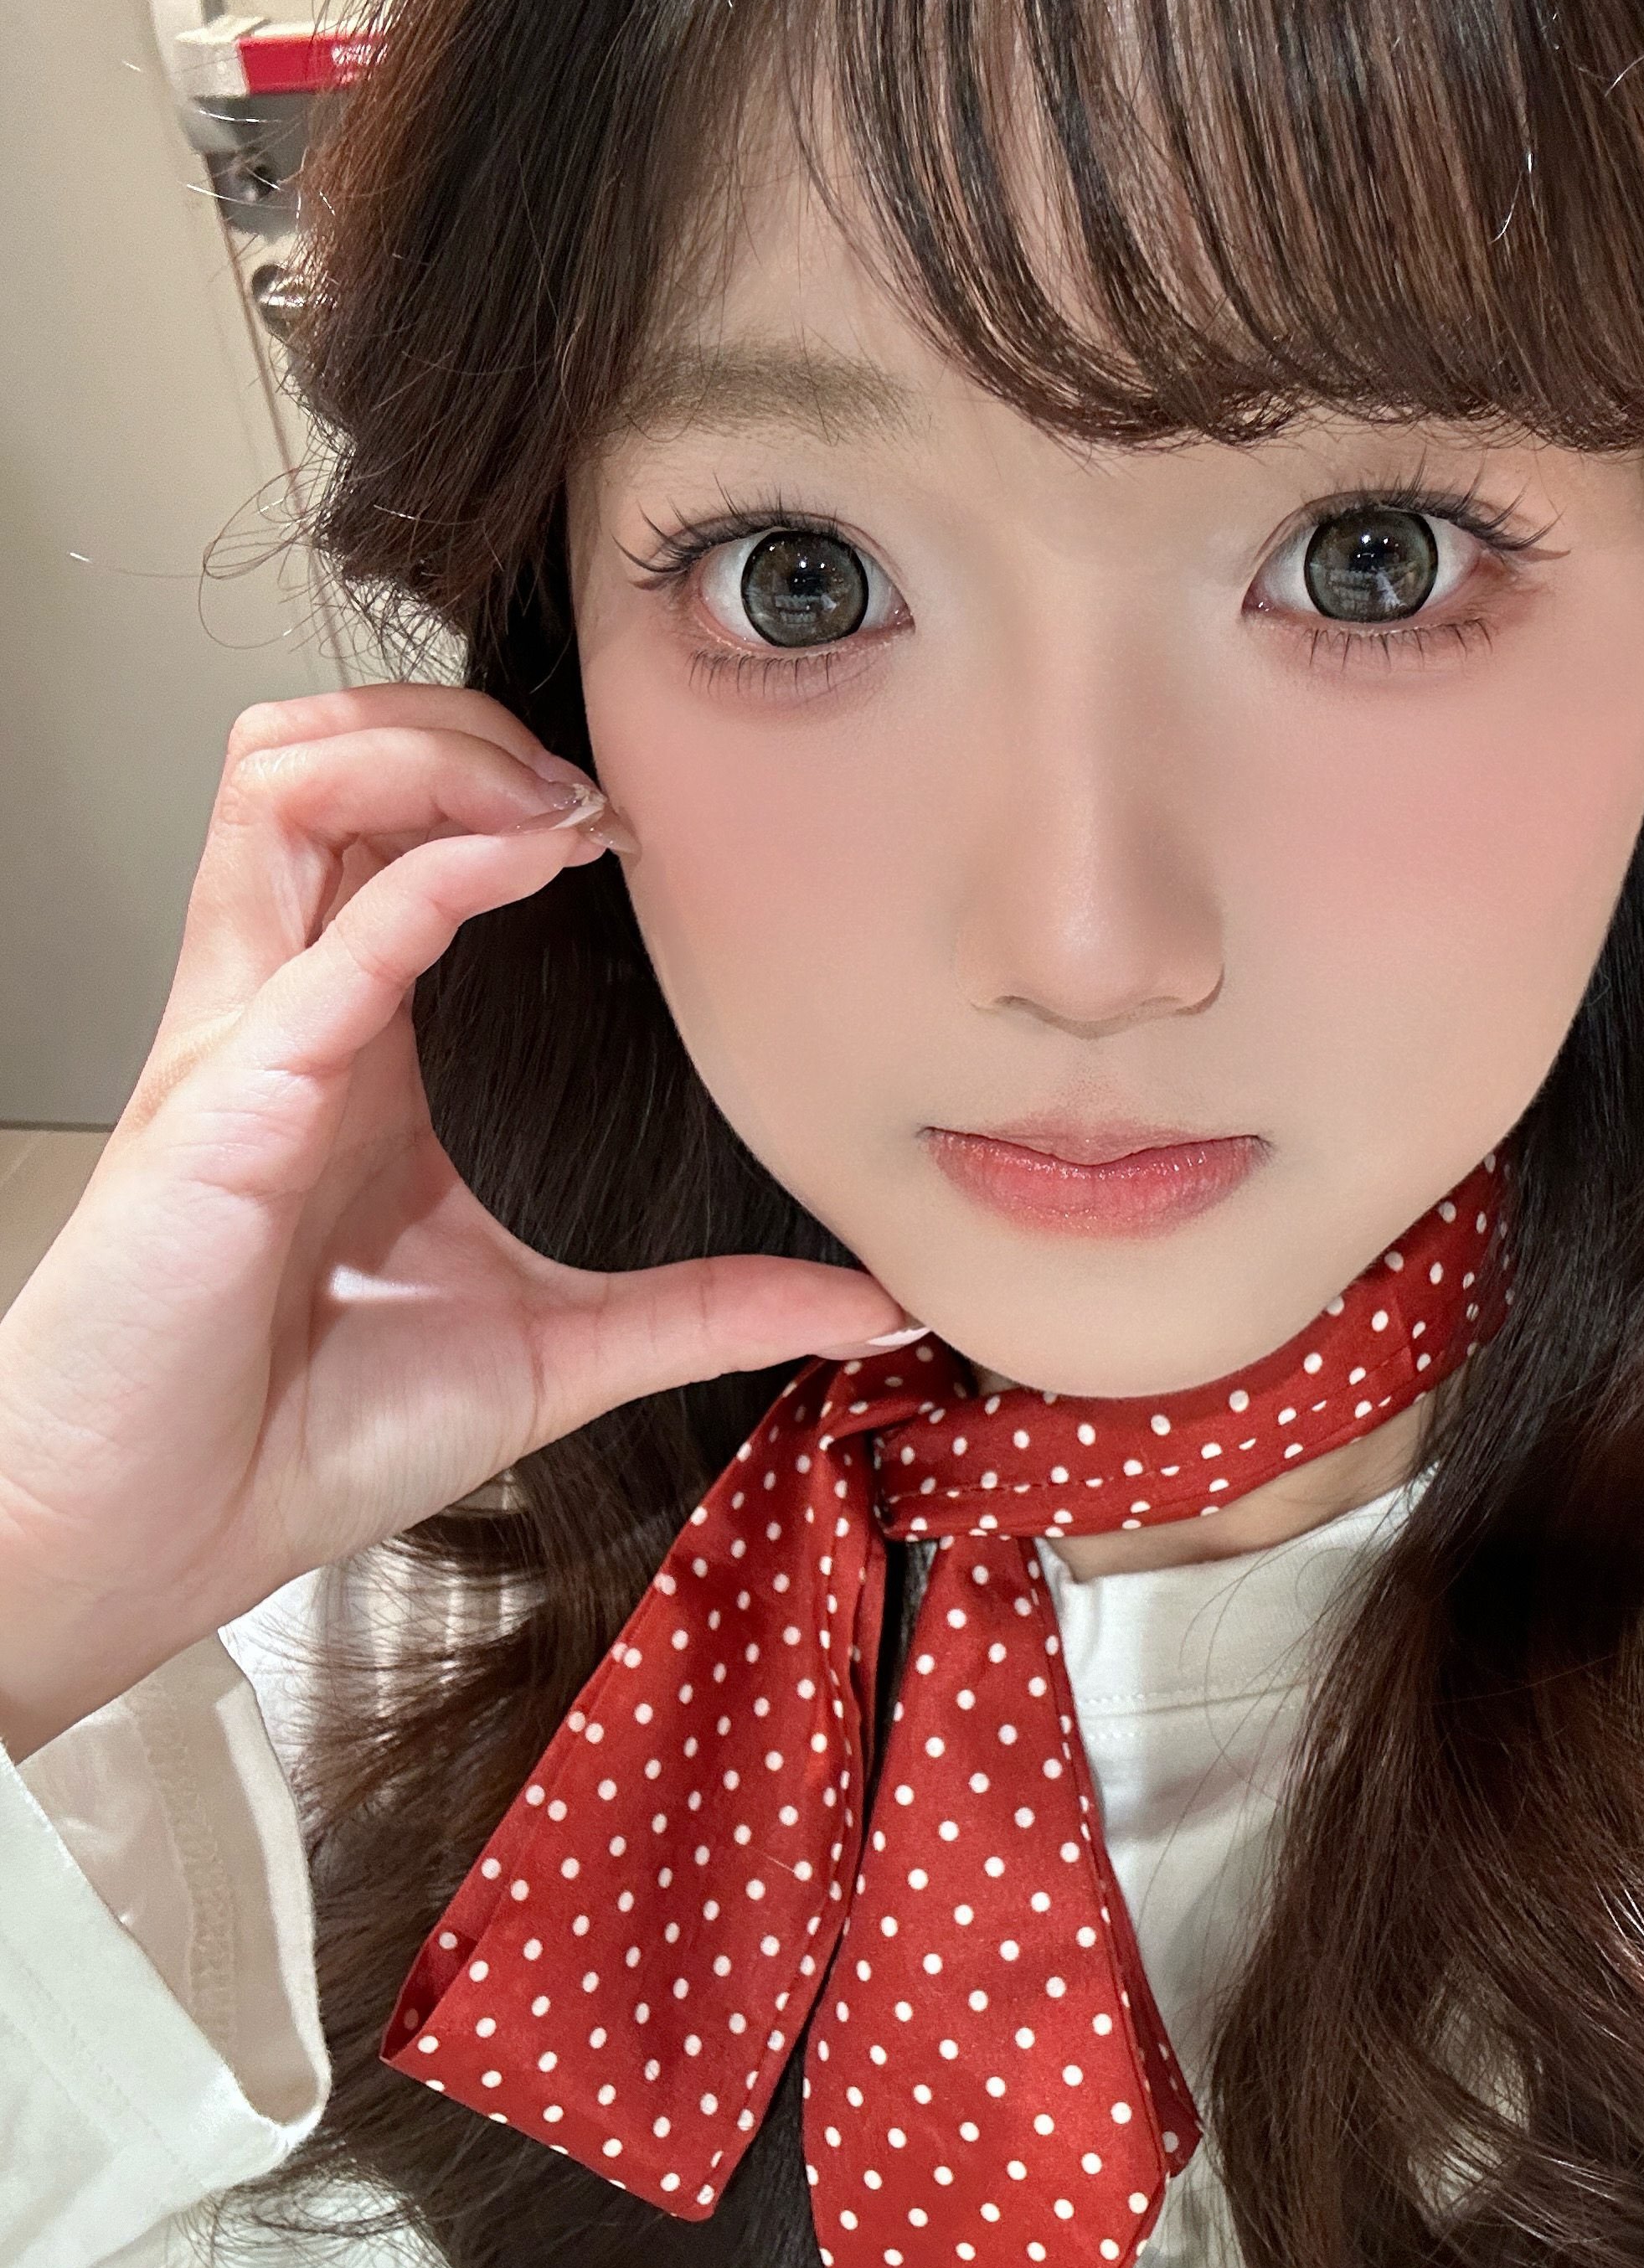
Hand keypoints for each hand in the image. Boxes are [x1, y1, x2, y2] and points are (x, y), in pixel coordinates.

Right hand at [0, 685, 908, 1756]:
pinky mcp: (225, 1101)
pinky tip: (528, 853)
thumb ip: (702, 1313)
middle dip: (456, 724)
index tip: (637, 826)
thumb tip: (865, 1306)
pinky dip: (431, 872)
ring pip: (282, 787)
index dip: (504, 789)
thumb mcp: (547, 1356)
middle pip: (322, 765)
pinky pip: (323, 936)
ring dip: (425, 751)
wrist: (153, 1543)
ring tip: (549, 798)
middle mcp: (286, 1016)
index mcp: (352, 1053)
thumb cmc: (298, 1442)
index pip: (390, 836)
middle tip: (590, 781)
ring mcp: (243, 1043)